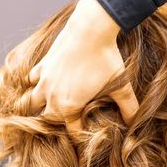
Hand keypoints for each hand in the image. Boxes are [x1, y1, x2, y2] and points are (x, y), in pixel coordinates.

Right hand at [27, 0, 138, 131]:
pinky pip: (31, 79)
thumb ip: (129, 107)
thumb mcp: (121, 87)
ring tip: (43, 110)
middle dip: (56, 125)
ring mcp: (44, 80)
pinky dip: (34, 83)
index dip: (81, 137)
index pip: (72, 131)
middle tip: (66, 125)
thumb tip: (136, 122)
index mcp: (69, 107)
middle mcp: (52, 96)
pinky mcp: (43, 64)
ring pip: (31, 102)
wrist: (90, 29)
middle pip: (48, 119)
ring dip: (37, 107)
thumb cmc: (106, 59)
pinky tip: (41, 83)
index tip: (87, 137)